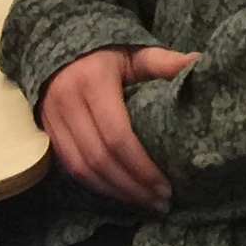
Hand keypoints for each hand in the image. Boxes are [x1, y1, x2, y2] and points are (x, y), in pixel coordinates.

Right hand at [38, 45, 191, 213]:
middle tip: (161, 202)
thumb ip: (163, 62)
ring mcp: (52, 117)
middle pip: (100, 159)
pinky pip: (70, 167)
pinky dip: (96, 185)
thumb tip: (199, 63)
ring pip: (82, 168)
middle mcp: (67, 101)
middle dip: (132, 187)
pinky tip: (120, 192)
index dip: (142, 167)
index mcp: (92, 81)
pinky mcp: (46, 130)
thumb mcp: (133, 53)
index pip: (117, 136)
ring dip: (115, 192)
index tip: (166, 186)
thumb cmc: (104, 52)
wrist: (54, 43)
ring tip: (145, 203)